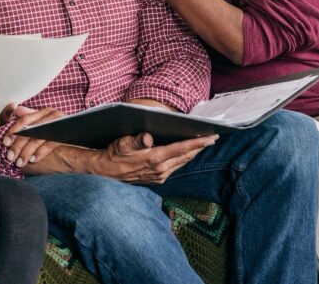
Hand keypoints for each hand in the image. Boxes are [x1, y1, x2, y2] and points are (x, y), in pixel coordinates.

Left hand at [3, 106, 65, 168]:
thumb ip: (32, 116)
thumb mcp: (46, 122)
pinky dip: (40, 153)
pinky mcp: (66, 134)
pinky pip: (49, 144)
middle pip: (29, 130)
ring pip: (37, 138)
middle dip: (17, 145)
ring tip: (19, 163)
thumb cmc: (62, 131)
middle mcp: (51, 115)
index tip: (5, 143)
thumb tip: (17, 109)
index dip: (13, 131)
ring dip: (26, 152)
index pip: (24, 120)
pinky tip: (33, 160)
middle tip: (9, 157)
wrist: (85, 135)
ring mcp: (59, 124)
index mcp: (45, 112)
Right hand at [90, 132, 217, 183]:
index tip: (212, 137)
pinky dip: (183, 159)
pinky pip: (175, 168)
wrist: (105, 173)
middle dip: (200, 146)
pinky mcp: (157, 179)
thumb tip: (148, 137)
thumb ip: (137, 140)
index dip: (198, 142)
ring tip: (203, 144)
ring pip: (182, 163)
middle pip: (186, 156)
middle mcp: (160, 169)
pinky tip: (186, 153)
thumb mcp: (123, 143)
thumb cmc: (114, 154)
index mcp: (155, 158)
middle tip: (213, 138)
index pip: (182, 148)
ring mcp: (159, 176)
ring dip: (193, 153)